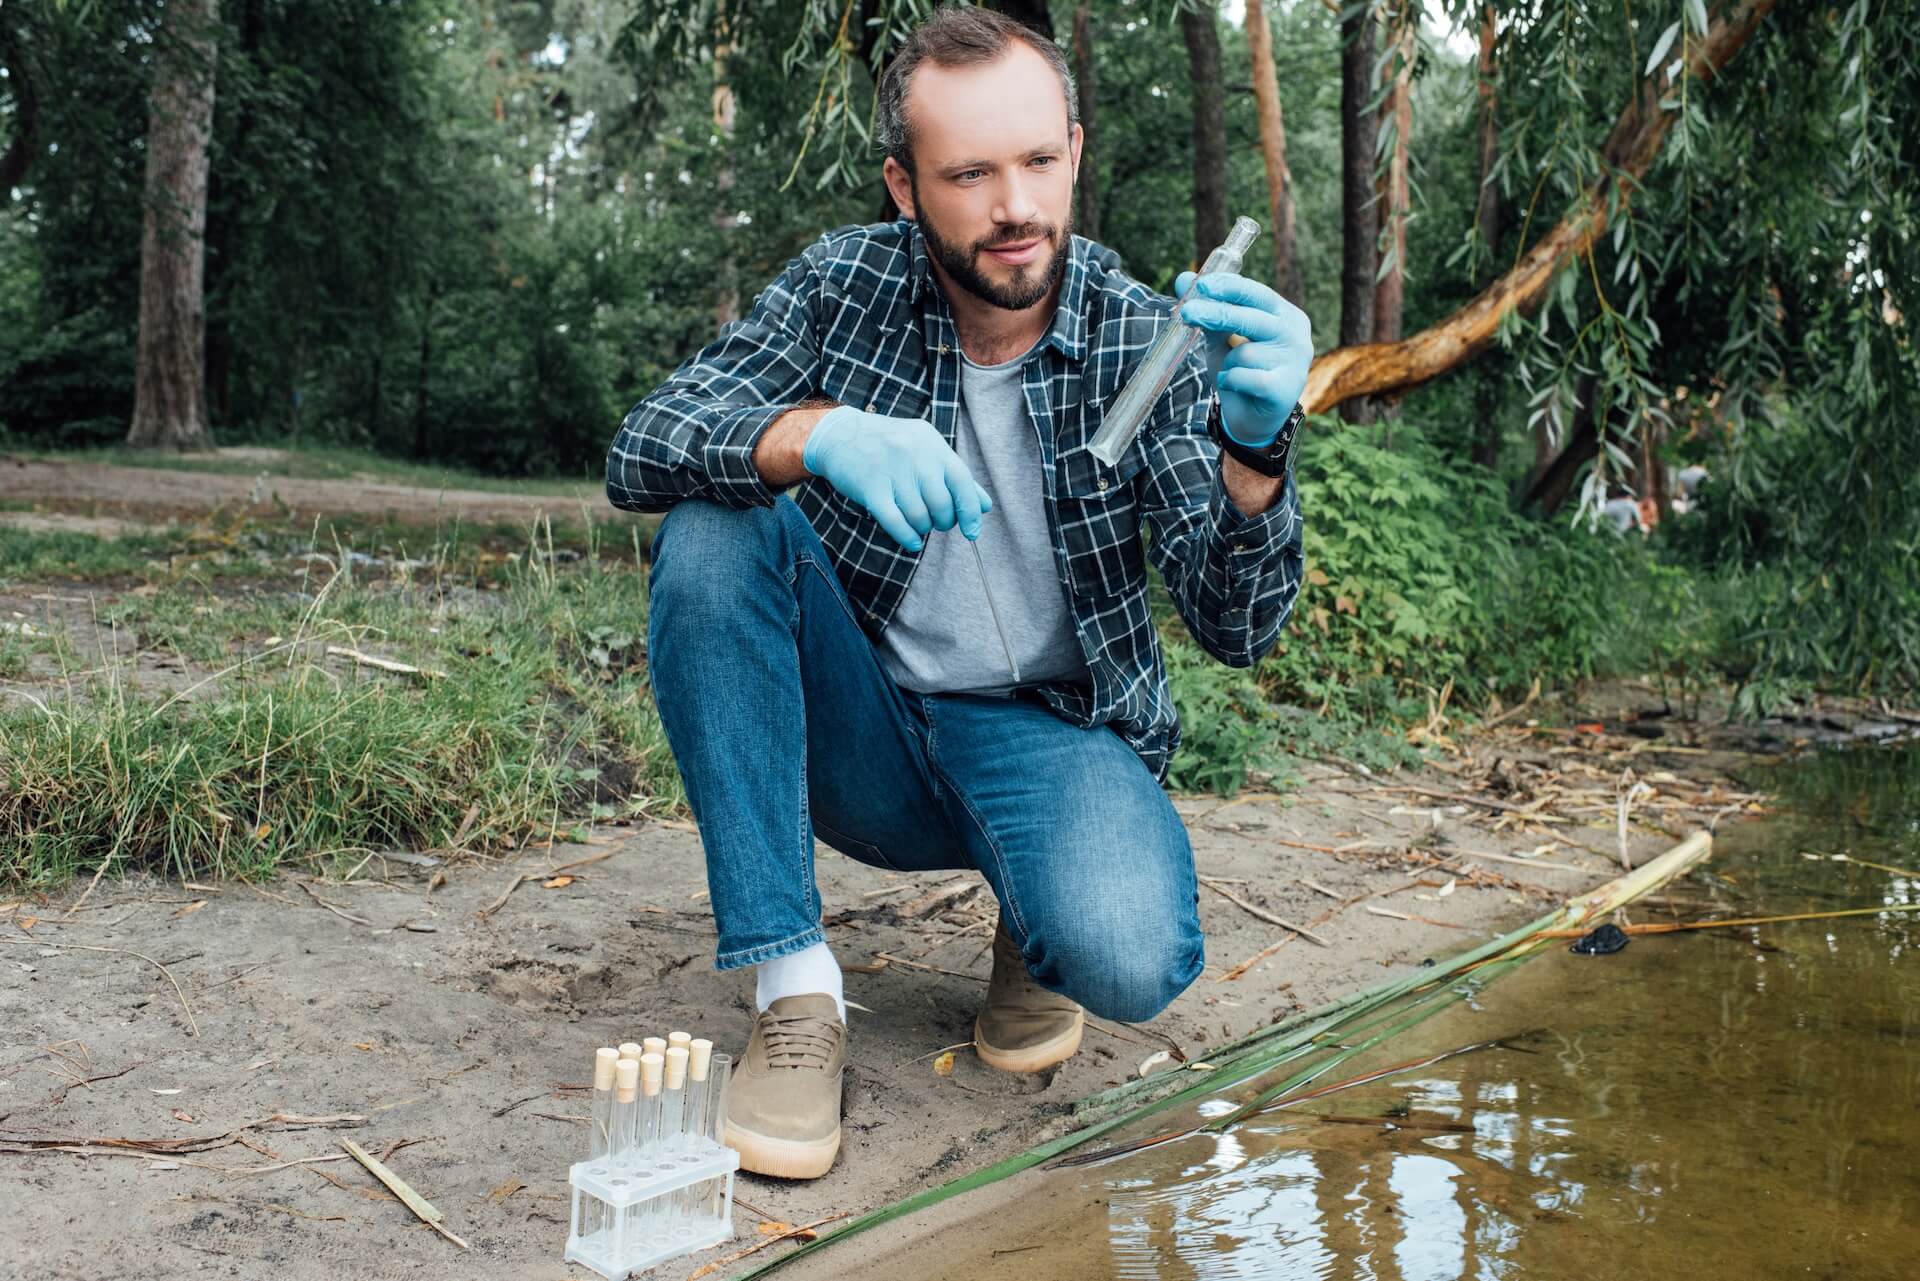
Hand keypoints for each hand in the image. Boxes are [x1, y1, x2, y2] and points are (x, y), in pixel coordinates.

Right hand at [802, 406, 992, 550]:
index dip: (970, 511)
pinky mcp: (870, 487)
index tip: (972, 532)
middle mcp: (915, 455)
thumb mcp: (925, 450)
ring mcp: (892, 470)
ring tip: (918, 525)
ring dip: (922, 528)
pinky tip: (911, 542)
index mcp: (932, 445)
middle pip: (941, 504)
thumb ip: (955, 476)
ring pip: (919, 515)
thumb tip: (984, 505)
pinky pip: (895, 522)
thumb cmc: (889, 447)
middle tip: (936, 522)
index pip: (963, 481)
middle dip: (943, 522)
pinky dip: (907, 537)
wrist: (839, 435)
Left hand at [1175, 271, 1311, 446]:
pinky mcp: (1285, 389)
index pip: (1258, 294)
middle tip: (1187, 312)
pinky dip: (1230, 381)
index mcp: (1286, 315)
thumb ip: (1207, 310)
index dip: (1230, 288)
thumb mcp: (1221, 338)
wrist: (1253, 420)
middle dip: (1216, 314)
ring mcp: (1296, 363)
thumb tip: (1183, 279)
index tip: (1202, 284)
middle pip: (1253, 317)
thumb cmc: (1240, 371)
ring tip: (1233, 373)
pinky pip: (1245, 377)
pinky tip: (1236, 387)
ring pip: (1245, 352)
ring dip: (1227, 363)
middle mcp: (1297, 335)